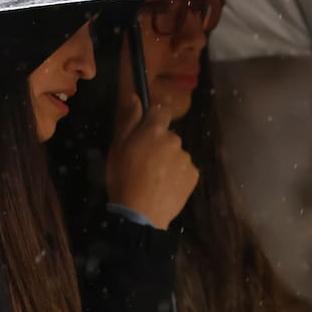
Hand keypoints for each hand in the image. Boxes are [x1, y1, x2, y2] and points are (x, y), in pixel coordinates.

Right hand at [104, 95, 198, 228]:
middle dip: (159, 144)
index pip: (161, 111)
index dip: (154, 119)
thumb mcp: (117, 147)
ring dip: (168, 160)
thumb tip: (136, 97)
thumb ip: (129, 120)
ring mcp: (186, 158)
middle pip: (168, 136)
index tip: (146, 130)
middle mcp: (175, 140)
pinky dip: (176, 175)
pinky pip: (184, 169)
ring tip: (153, 178)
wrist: (140, 214)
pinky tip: (164, 186)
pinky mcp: (193, 175)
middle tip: (144, 162)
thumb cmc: (123, 178)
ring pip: (176, 154)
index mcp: (155, 130)